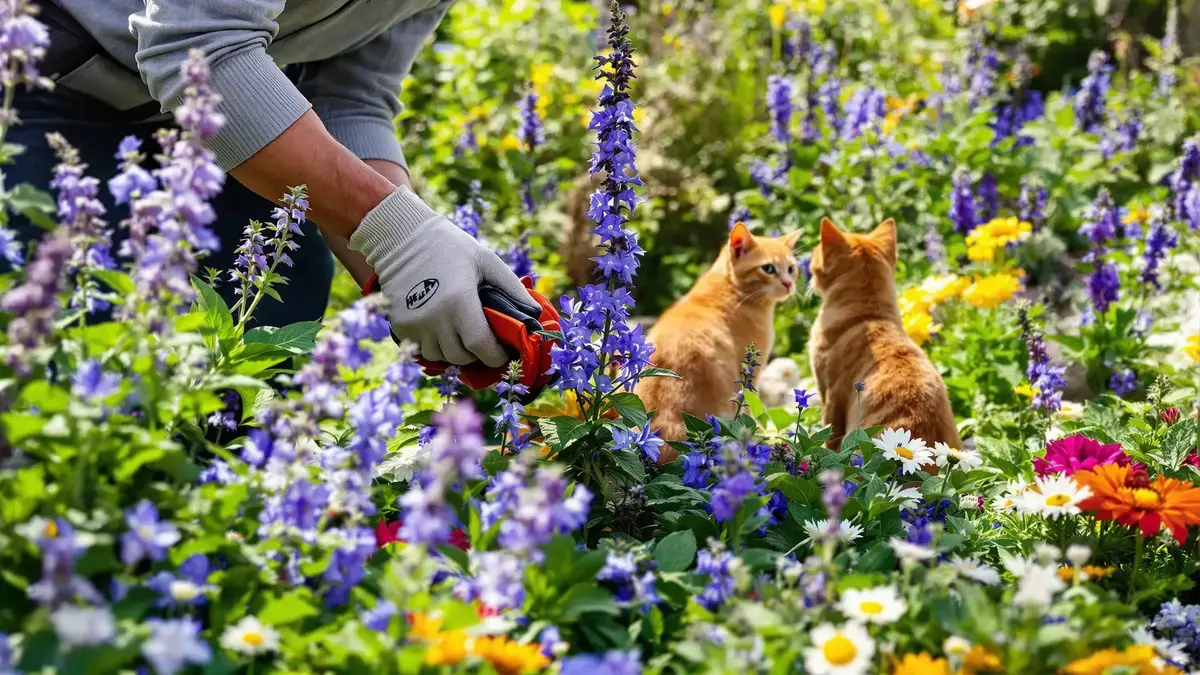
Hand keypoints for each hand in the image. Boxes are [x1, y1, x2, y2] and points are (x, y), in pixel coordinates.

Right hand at [348, 186, 535, 365]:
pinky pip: (422, 350)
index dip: (495, 356)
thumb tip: (536, 313)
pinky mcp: (399, 326)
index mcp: (459, 302)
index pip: (481, 347)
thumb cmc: (450, 247)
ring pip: (441, 357)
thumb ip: (512, 288)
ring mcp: (414, 325)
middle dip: (477, 354)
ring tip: (462, 334)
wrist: (402, 238)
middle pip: (462, 357)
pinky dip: (434, 346)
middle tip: (484, 341)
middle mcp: (435, 318)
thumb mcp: (486, 261)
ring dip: (455, 351)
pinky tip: (442, 330)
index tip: (503, 353)